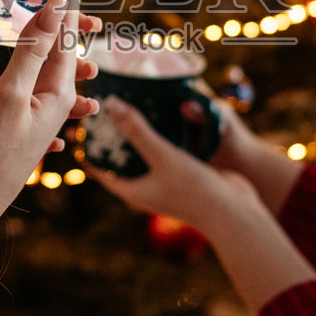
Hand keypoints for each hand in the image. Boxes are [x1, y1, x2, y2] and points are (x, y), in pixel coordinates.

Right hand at [0, 0, 100, 238]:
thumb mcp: (12, 95)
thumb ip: (33, 50)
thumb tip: (54, 8)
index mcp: (56, 91)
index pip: (66, 34)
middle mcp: (46, 101)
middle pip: (52, 49)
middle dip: (50, 22)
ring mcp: (26, 113)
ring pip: (27, 68)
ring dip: (24, 49)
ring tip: (27, 29)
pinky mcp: (5, 123)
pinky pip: (2, 92)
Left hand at [92, 95, 315, 311]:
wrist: (235, 211)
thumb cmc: (194, 189)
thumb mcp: (162, 155)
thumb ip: (137, 130)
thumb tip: (110, 104)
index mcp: (132, 191)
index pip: (100, 169)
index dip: (89, 148)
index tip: (81, 125)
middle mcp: (146, 188)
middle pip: (120, 160)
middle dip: (112, 138)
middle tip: (104, 109)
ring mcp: (165, 182)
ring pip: (144, 155)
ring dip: (137, 134)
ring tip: (130, 106)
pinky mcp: (183, 174)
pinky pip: (165, 152)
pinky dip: (160, 136)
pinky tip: (163, 115)